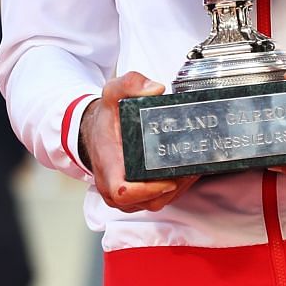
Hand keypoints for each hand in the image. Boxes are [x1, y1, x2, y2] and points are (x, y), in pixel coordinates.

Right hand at [80, 71, 198, 212]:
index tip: (167, 179)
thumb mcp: (111, 94)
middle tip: (190, 166)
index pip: (123, 192)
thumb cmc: (104, 119)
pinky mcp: (134, 198)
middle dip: (173, 186)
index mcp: (108, 167)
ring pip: (156, 203)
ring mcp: (124, 197)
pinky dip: (173, 190)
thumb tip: (155, 89)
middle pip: (148, 200)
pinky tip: (184, 172)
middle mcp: (113, 188)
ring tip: (192, 168)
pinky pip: (156, 200)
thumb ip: (130, 83)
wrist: (94, 132)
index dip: (147, 191)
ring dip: (177, 189)